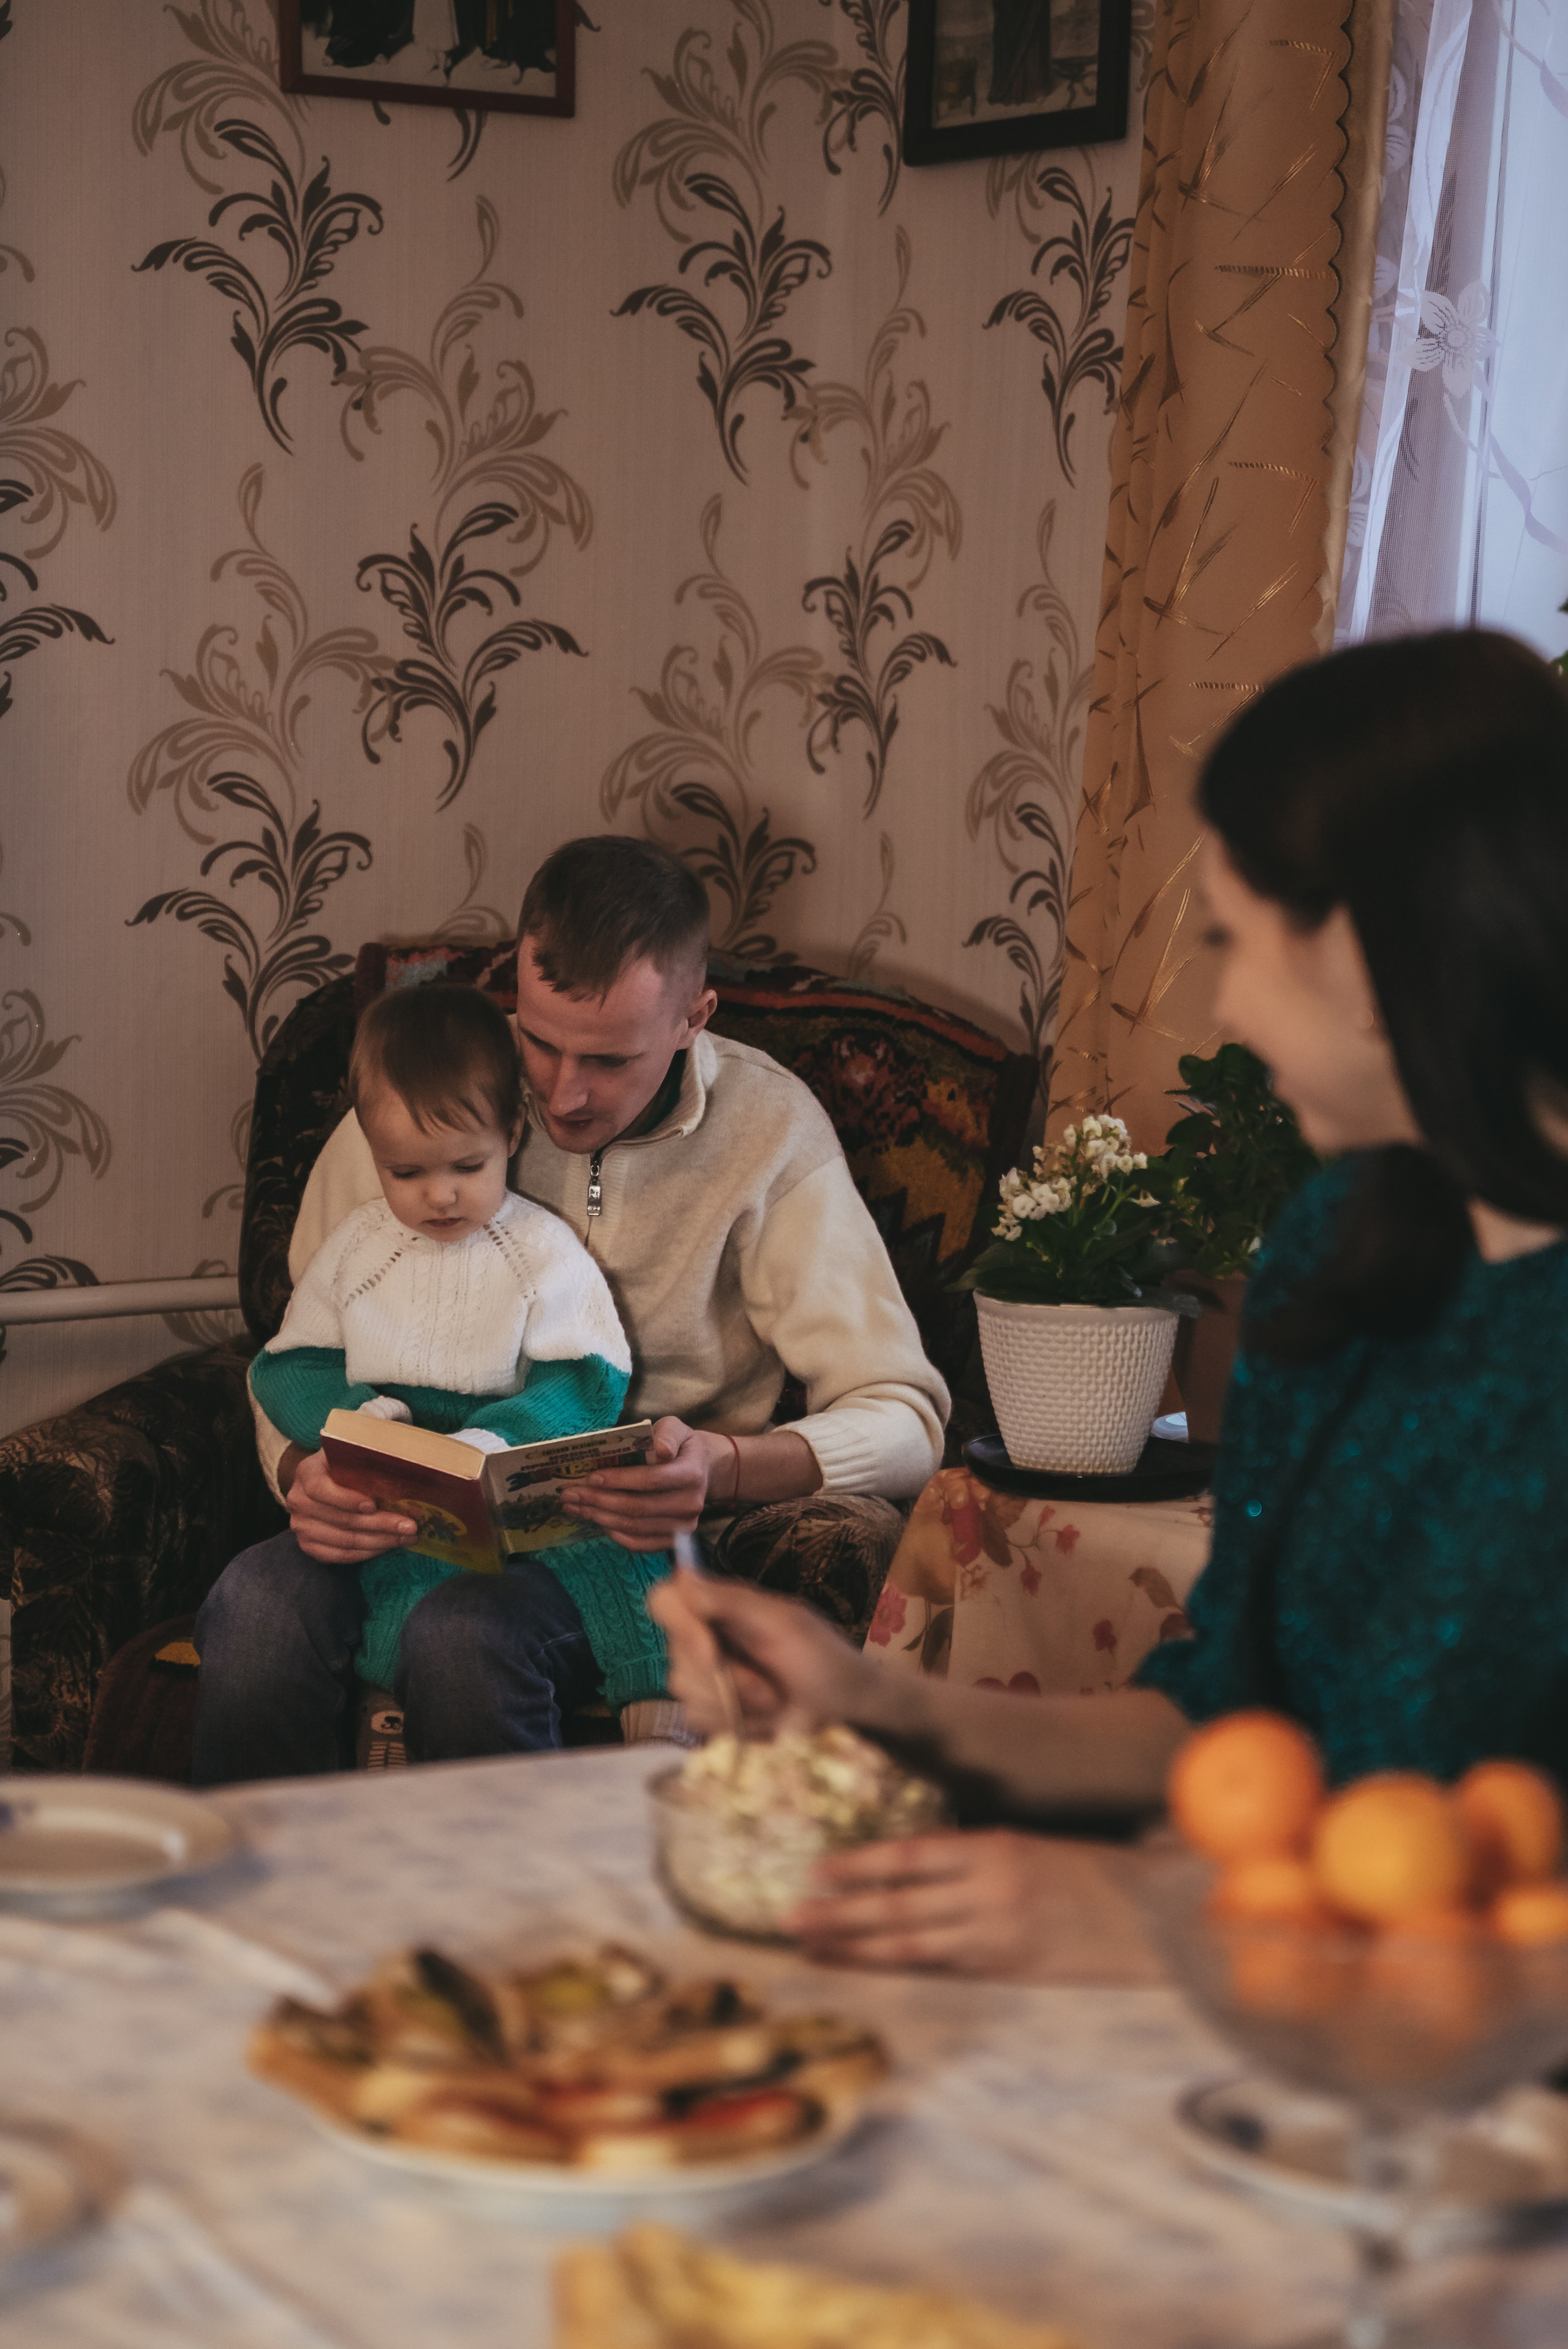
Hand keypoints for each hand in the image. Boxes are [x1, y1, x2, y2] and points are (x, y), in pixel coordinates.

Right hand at [284, 1446, 414, 1565]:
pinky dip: (367, 1553)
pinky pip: (340, 1556)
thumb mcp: (352, 1454)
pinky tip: (389, 1546)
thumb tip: (406, 1472)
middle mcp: (298, 1500)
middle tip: (410, 1526)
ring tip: (407, 1537)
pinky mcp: (309, 1546)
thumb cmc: (344, 1465)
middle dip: (380, 1524)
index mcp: (306, 1472)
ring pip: (344, 1541)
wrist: (323, 1482)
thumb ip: (370, 1460)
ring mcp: (301, 1526)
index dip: (346, 1499)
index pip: (320, 1488)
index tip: (373, 1505)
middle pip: (341, 1519)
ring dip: (380, 1542)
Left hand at [560, 1417, 729, 1552]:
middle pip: (638, 1507)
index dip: (619, 1480)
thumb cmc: (681, 1446)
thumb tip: (659, 1449)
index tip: (591, 1477)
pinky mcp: (674, 1540)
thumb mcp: (676, 1429)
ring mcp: (683, 1526)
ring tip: (574, 1506)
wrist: (703, 1470)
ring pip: (634, 1527)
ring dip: (600, 1518)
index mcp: (692, 1474)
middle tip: (569, 1494)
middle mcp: (690, 1504)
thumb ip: (667, 1434)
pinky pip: (640, 1544)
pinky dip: (615, 1535)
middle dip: (598, 1501)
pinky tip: (596, 1521)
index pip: (651, 1480)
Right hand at [645, 1566, 873, 1736]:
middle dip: (726, 1677)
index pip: (665, 1601)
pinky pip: (698, 1719)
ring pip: (685, 1691)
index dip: (679, 1624)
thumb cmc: (822, 1658)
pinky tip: (764, 1721)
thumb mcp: (783, 1623)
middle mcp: (703, 1639)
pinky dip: (735, 1724)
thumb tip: (682, 1574)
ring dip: (735, 1703)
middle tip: (769, 1687)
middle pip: (676, 1655)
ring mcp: (704, 1679)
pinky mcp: (710, 1714)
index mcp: (718, 1607)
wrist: (844, 1712)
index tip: (710, 1649)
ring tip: (774, 1702)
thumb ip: (731, 1601)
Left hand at [791, 1829, 1157, 1979]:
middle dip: (838, 1915)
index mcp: (996, 1849)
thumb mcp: (1033, 1843)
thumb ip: (976, 1854)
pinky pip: (945, 1971)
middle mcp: (990, 1893)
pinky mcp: (1011, 1974)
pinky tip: (870, 1972)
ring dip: (856, 1949)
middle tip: (786, 1921)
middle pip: (898, 1905)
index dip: (858, 1866)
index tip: (813, 1873)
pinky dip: (901, 1971)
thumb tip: (914, 1863)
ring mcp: (999, 1939)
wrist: (1158, 1916)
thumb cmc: (1096, 1870)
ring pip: (912, 1945)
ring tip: (810, 1950)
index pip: (910, 1856)